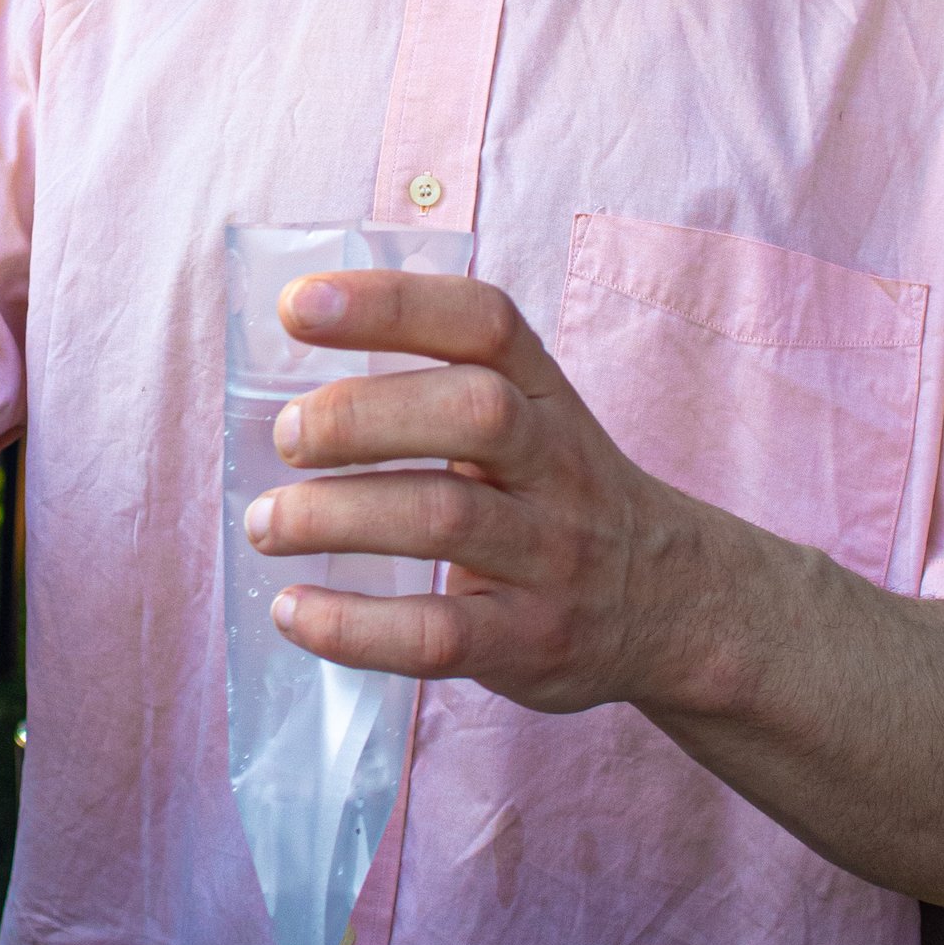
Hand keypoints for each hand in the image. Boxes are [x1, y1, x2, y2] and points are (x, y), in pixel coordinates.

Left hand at [245, 271, 753, 716]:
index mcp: (544, 393)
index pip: (483, 321)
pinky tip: (294, 611)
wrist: (677, 609)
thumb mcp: (531, 420)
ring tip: (266, 525)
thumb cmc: (555, 496)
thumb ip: (436, 387)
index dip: (390, 303)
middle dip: (360, 416)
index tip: (298, 305)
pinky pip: (440, 634)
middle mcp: (556, 464)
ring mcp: (550, 556)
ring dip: (335, 517)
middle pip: (474, 412)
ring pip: (446, 519)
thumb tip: (279, 374)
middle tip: (286, 437)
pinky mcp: (531, 641)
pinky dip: (353, 626)